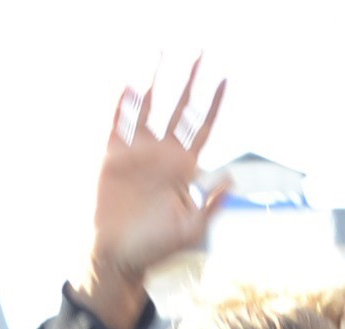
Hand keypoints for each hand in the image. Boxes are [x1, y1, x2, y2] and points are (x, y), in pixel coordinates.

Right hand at [85, 65, 229, 322]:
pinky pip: (119, 125)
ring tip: (162, 56)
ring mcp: (138, 154)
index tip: (224, 80)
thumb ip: (210, 205)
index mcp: (185, 169)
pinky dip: (124, 106)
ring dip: (156, 83)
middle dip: (189, 83)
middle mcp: (163, 156)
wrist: (119, 257)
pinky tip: (131, 86)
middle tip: (199, 55)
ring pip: (149, 109)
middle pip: (179, 110)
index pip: (203, 129)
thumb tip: (231, 179)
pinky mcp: (114, 158)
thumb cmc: (157, 249)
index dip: (214, 105)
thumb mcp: (192, 230)